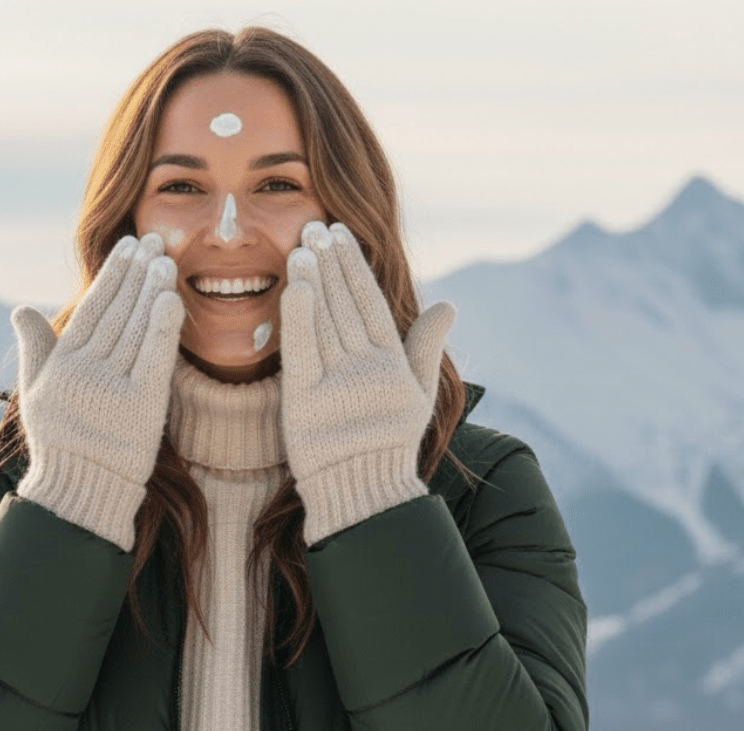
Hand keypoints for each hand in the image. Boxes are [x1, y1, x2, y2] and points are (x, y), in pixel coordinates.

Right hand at [10, 232, 184, 550]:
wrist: (79, 491)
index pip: (92, 308)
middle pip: (117, 311)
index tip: (130, 246)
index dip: (113, 274)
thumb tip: (20, 309)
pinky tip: (172, 298)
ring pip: (136, 328)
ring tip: (167, 260)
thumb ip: (34, 348)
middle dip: (137, 272)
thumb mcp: (36, 393)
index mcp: (62, 364)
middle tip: (155, 239)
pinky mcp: (140, 407)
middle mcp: (85, 371)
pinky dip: (163, 327)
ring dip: (152, 290)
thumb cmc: (59, 442)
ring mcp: (113, 388)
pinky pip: (154, 359)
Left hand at [279, 221, 455, 544]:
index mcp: (392, 362)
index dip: (354, 266)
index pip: (371, 303)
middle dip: (330, 262)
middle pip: (345, 305)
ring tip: (303, 244)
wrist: (366, 493)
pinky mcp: (307, 401)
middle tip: (315, 225)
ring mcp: (339, 384)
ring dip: (315, 280)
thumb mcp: (418, 394)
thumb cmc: (390, 444)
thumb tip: (449, 303)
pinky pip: (302, 352)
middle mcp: (367, 368)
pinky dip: (298, 318)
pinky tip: (293, 286)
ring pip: (325, 322)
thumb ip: (427, 347)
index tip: (340, 234)